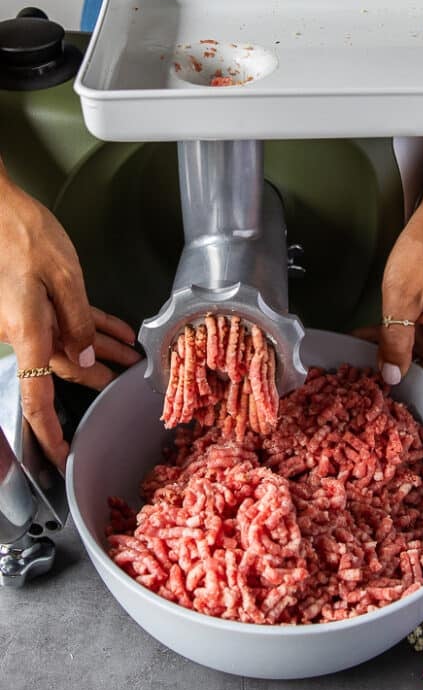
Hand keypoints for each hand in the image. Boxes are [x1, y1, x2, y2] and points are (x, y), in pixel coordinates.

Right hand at [0, 171, 140, 470]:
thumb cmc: (23, 234)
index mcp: (27, 332)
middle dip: (95, 377)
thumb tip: (87, 356)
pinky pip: (67, 319)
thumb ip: (77, 321)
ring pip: (70, 342)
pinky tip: (118, 330)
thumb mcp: (63, 277)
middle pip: (63, 367)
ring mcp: (27, 315)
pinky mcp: (35, 298)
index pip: (37, 395)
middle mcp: (24, 331)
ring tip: (132, 357)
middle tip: (122, 387)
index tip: (62, 454)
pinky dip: (93, 325)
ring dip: (102, 349)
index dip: (49, 431)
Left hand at [355, 205, 422, 416]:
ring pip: (421, 360)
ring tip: (364, 352)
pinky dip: (397, 342)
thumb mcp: (401, 298)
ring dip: (394, 358)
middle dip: (404, 385)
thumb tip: (392, 376)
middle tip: (371, 390)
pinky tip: (371, 337)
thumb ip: (395, 342)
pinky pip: (418, 341)